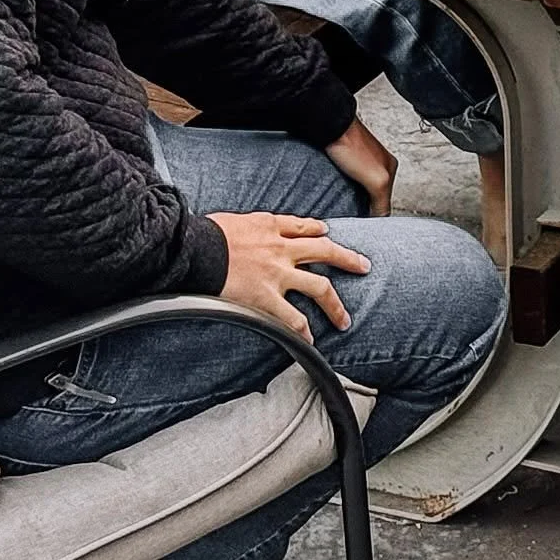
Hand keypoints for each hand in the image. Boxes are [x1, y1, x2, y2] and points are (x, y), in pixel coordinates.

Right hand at [210, 212, 369, 339]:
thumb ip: (252, 226)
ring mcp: (278, 275)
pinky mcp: (266, 298)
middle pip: (325, 252)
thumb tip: (249, 229)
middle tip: (364, 266)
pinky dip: (303, 331)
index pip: (304, 226)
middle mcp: (282, 249)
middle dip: (348, 259)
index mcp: (272, 226)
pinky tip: (310, 341)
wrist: (195, 249)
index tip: (326, 233)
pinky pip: (292, 318)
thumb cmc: (208, 233)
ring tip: (345, 320)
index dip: (318, 231)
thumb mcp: (237, 219)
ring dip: (335, 304)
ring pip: (319, 287)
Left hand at [324, 117, 396, 215]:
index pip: (386, 201)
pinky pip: (346, 182)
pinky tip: (334, 192)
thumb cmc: (352, 146)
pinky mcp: (345, 160)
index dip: (376, 214)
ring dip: (352, 199)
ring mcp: (361, 162)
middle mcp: (378, 164)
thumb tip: (381, 219)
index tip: (365, 225)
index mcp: (390, 168)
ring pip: (359, 189)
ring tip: (342, 206)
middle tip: (352, 218)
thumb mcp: (377, 180)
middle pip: (373, 196)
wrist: (330, 126)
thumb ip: (382, 201)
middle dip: (364, 207)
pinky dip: (341, 190)